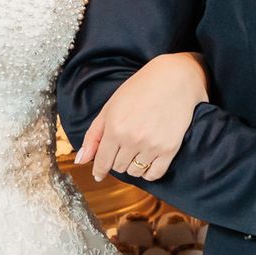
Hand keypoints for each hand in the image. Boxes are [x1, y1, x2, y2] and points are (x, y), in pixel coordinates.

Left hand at [75, 52, 208, 182]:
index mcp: (115, 128)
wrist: (174, 80)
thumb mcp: (110, 107)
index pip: (102, 161)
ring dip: (133, 165)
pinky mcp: (170, 149)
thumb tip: (81, 160)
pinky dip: (149, 171)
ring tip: (137, 148)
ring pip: (135, 172)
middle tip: (124, 146)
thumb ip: (94, 135)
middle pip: (118, 167)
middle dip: (117, 160)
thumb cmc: (140, 89)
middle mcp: (132, 139)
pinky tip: (147, 159)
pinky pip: (155, 174)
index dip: (99, 169)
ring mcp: (152, 145)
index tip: (99, 174)